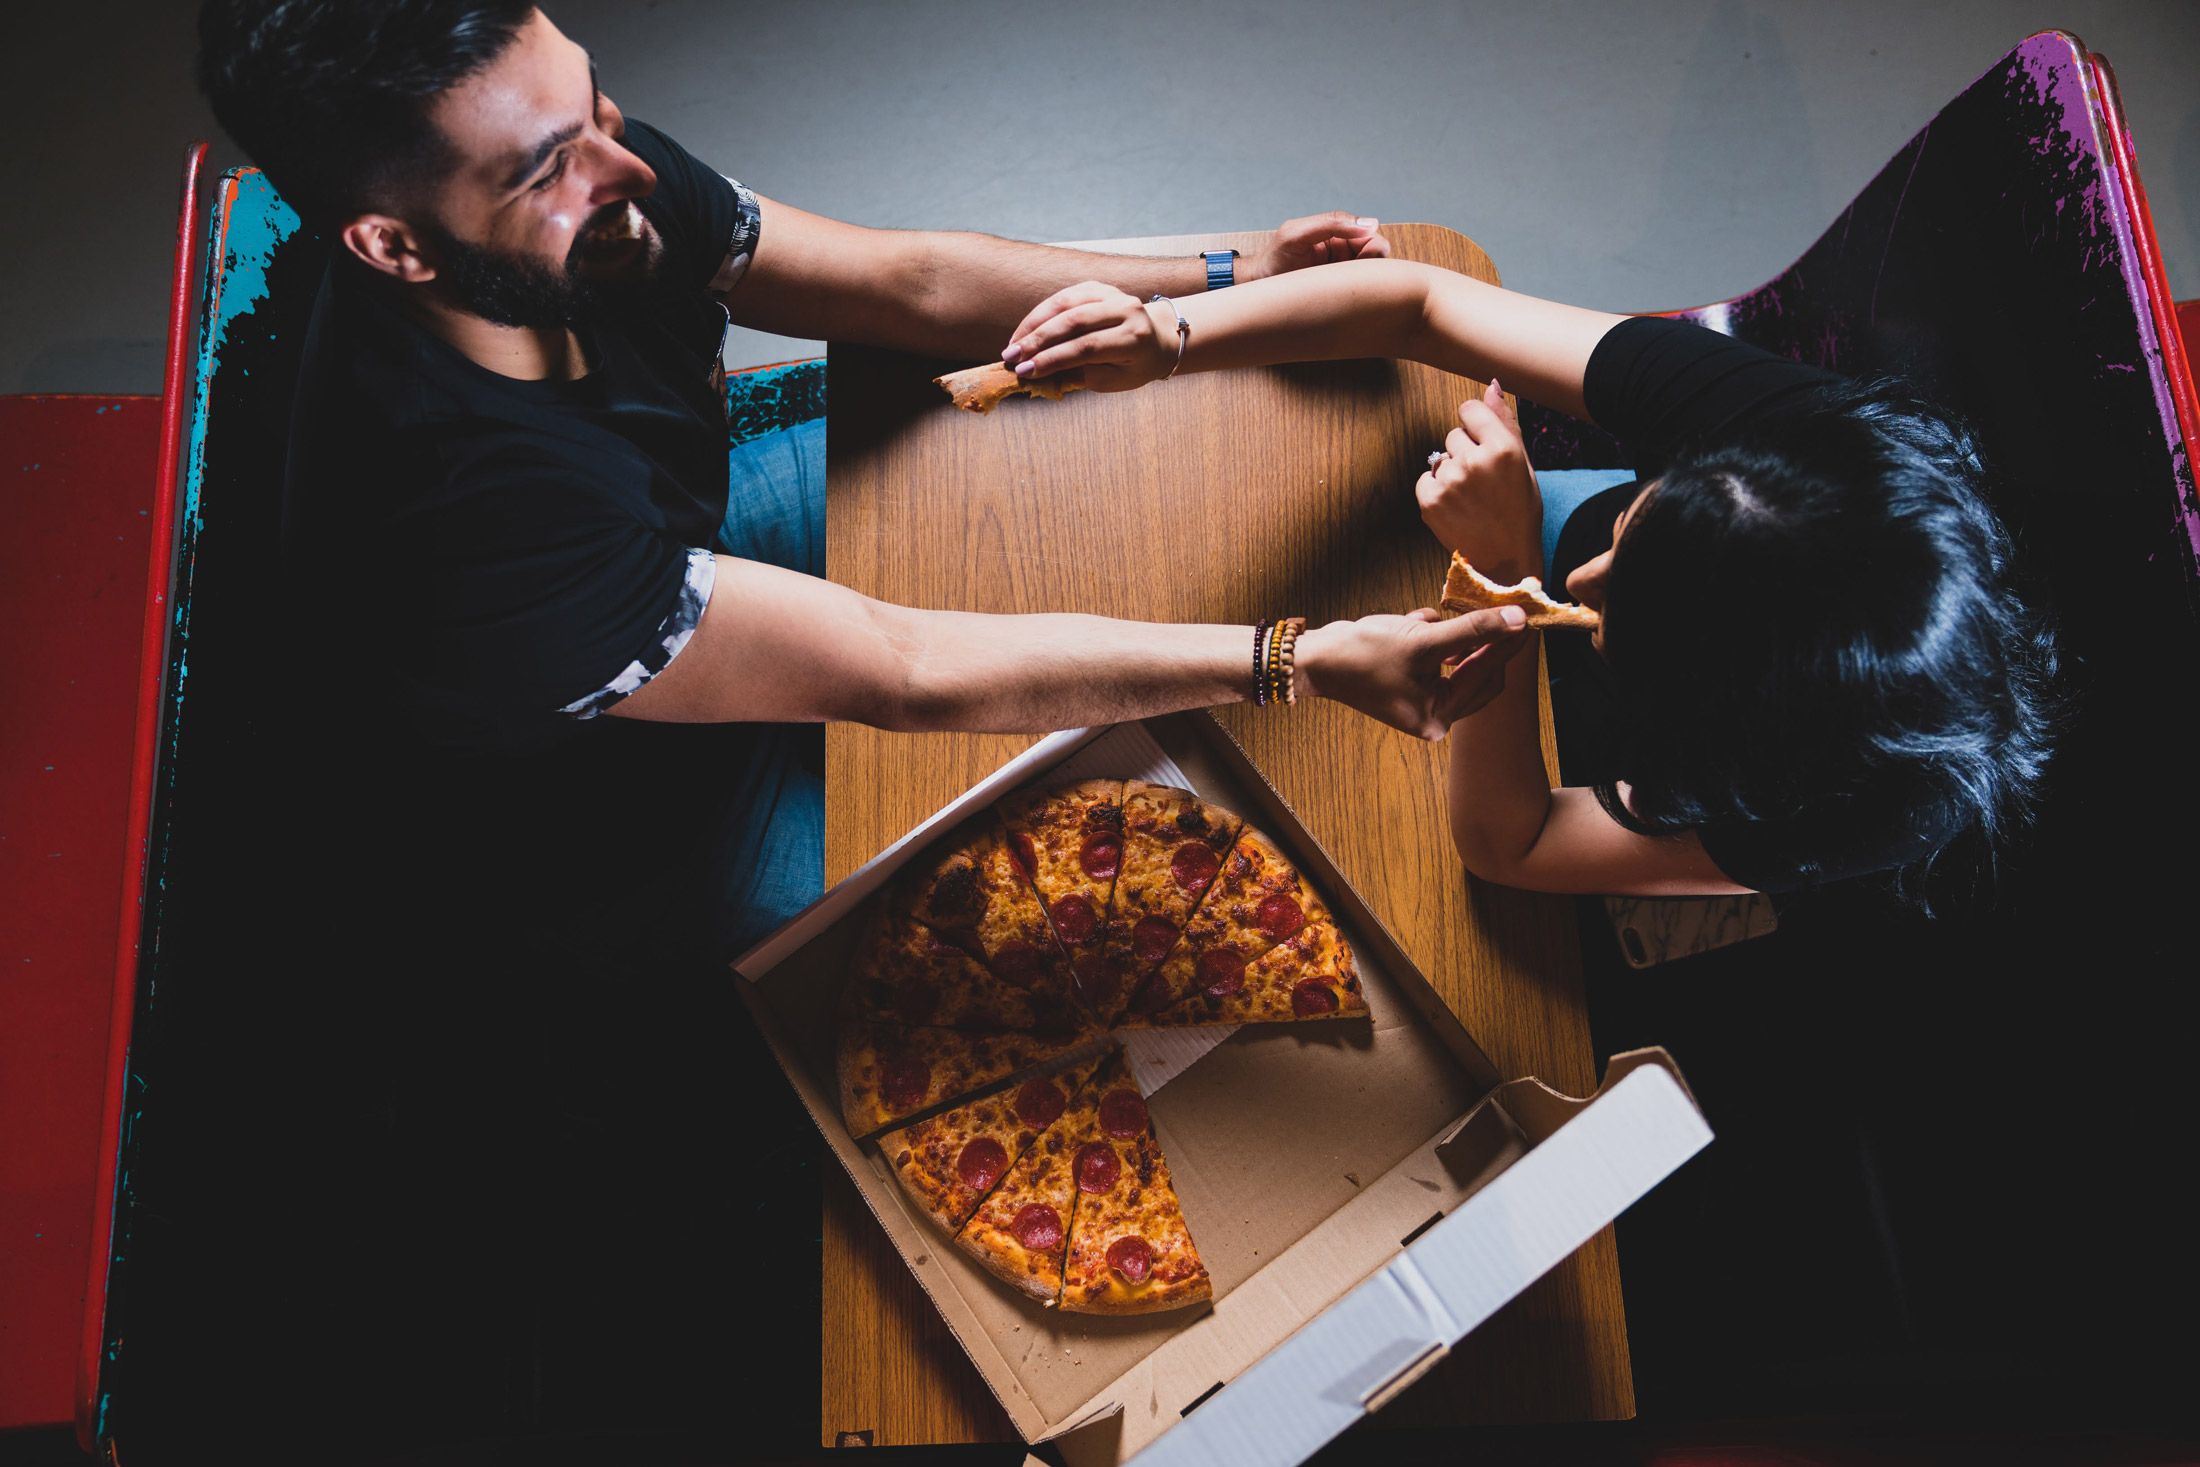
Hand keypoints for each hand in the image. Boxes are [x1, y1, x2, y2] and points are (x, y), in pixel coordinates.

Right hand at [1000, 282, 1174, 387]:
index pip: (1087, 347)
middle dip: (1038, 341)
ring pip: (1064, 304)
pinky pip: (1063, 297)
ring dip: (1033, 325)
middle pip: (1074, 321)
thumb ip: (1079, 374)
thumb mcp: (1112, 380)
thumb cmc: (1133, 367)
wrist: (1156, 340)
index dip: (1053, 359)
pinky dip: (1041, 314)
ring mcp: (1111, 293)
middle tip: (1011, 358)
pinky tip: (1025, 331)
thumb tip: (1037, 373)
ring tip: (1013, 346)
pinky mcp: (1096, 286)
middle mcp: (1126, 309)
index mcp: (1134, 338)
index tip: (1025, 373)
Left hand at [1241, 212, 1391, 281]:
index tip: (1364, 259)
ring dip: (1366, 281)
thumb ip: (1331, 223)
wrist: (1258, 287)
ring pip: (1371, 275)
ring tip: (1344, 288)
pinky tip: (1345, 299)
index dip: (1374, 247)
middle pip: (1377, 255)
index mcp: (1337, 232)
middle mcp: (1343, 250)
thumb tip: (1371, 223)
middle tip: (1353, 277)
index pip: (1371, 235)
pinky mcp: (1339, 292)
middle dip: (1373, 265)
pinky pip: (1360, 293)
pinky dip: (1360, 295)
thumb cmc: (1274, 259)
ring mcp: (1342, 272)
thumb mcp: (1297, 234)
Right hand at [1296, 605, 1531, 740]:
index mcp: (1437, 717)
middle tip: (1498, 609)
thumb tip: (1517, 618)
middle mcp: (1431, 714)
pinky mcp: (1408, 681)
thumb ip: (1473, 629)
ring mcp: (1419, 698)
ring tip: (1439, 619)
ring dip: (1453, 636)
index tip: (1527, 615)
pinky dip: (1432, 636)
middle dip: (1480, 640)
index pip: (1487, 676)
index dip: (1507, 643)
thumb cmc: (1364, 654)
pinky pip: (1436, 656)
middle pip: (1478, 673)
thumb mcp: (1423, 640)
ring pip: (1458, 661)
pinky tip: (1414, 624)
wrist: (1314, 657)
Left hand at [1416, 379, 1542, 581]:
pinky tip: (1456, 507)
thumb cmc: (1519, 511)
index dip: (1474, 424)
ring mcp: (1449, 481)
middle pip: (1453, 435)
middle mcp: (1475, 461)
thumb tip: (1491, 385)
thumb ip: (1505, 422)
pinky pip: (1425, 479)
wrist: (1505, 560)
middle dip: (1465, 452)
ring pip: (1440, 458)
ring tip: (1470, 498)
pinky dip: (1435, 490)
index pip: (1469, 409)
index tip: (1481, 443)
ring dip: (1451, 472)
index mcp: (1503, 448)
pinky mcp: (1429, 500)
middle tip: (1482, 482)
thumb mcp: (1524, 465)